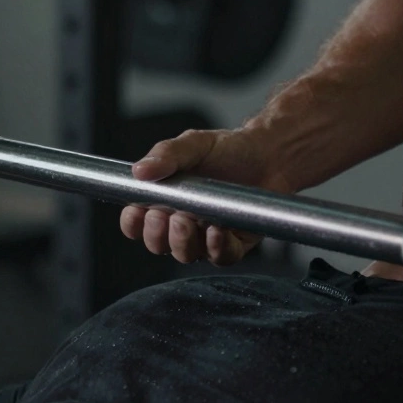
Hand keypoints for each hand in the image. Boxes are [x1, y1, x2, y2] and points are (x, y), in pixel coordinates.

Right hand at [119, 128, 293, 264]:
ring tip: (189, 220)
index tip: (136, 212)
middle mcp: (183, 222)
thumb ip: (166, 155)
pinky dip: (216, 248)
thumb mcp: (193, 144)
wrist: (270, 154)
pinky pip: (220, 257)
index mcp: (166, 201)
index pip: (137, 223)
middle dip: (157, 235)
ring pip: (185, 254)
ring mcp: (207, 236)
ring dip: (182, 242)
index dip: (133, 223)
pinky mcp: (234, 244)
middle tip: (165, 216)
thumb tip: (140, 171)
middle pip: (158, 244)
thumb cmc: (229, 149)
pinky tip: (217, 230)